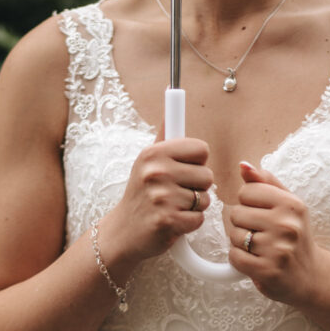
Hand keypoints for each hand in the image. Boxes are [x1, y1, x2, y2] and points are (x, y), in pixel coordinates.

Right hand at [101, 129, 212, 268]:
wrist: (122, 232)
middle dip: (197, 187)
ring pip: (205, 199)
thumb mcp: (147, 161)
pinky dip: (190, 224)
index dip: (196, 162)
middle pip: (207, 175)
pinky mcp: (167, 221)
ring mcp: (161, 197)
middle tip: (175, 193)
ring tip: (172, 207)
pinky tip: (173, 222)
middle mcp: (156, 171)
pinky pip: (199, 219)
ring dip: (193, 207)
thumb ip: (164, 134)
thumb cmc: (141, 194)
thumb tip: (172, 98)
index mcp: (155, 153)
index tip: (182, 170)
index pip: (201, 148)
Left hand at [227, 161, 318, 304]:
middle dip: (243, 224)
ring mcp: (278, 249)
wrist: (310, 276)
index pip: (246, 191)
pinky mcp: (267, 270)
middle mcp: (287, 225)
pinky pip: (234, 257)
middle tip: (261, 234)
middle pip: (236, 213)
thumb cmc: (294, 235)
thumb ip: (265, 182)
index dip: (248, 203)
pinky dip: (239, 259)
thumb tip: (243, 165)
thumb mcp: (287, 204)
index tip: (262, 214)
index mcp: (291, 204)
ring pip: (234, 236)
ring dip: (240, 243)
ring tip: (259, 247)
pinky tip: (254, 260)